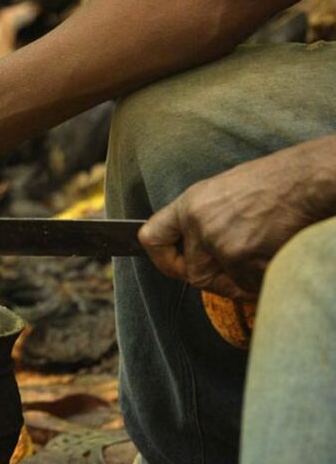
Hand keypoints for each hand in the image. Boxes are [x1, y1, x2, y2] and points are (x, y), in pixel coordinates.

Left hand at [139, 138, 335, 298]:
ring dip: (246, 279)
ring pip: (225, 283)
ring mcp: (217, 239)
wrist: (313, 178)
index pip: (151, 238)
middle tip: (242, 267)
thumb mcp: (228, 193)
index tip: (174, 266)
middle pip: (193, 275)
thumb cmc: (281, 184)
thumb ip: (208, 221)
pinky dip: (265, 279)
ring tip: (267, 249)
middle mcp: (198, 221)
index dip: (163, 259)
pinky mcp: (240, 255)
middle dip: (218, 280)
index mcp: (192, 204)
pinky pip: (248, 285)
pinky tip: (278, 252)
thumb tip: (201, 252)